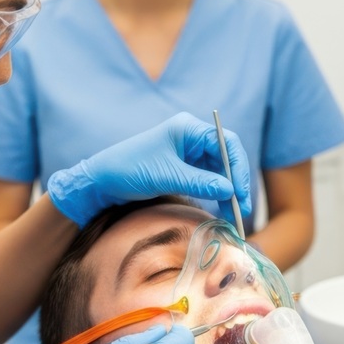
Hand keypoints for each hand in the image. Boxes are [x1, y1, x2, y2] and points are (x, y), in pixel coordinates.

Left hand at [46, 112, 252, 226]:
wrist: (102, 181)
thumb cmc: (129, 169)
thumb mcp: (167, 176)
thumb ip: (200, 182)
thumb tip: (230, 190)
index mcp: (187, 128)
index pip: (226, 142)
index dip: (238, 167)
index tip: (240, 192)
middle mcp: (191, 138)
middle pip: (226, 157)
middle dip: (235, 183)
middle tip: (241, 209)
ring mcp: (188, 154)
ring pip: (219, 172)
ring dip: (227, 192)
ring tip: (232, 215)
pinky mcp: (183, 169)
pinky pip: (208, 180)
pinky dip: (215, 195)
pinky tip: (219, 210)